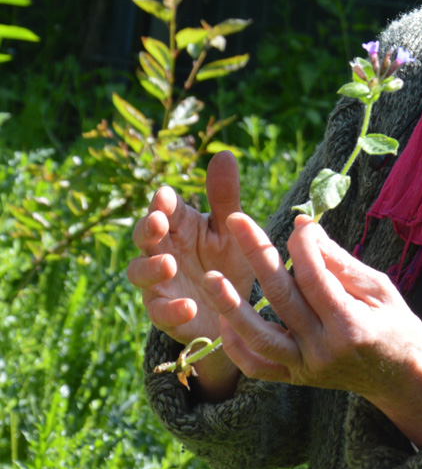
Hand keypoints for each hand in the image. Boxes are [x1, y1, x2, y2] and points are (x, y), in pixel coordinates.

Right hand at [127, 151, 253, 397]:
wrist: (233, 311)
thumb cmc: (227, 261)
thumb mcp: (231, 229)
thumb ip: (225, 196)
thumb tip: (225, 153)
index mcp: (180, 227)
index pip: (165, 209)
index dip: (162, 203)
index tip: (165, 195)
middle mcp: (163, 252)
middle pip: (145, 238)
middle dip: (147, 229)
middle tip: (157, 222)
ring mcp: (160, 284)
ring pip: (140, 274)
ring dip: (151, 268)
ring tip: (168, 264)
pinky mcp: (167, 315)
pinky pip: (161, 313)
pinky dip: (172, 309)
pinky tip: (189, 305)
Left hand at [207, 215, 421, 446]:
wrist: (401, 379)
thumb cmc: (396, 325)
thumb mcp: (380, 289)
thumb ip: (340, 262)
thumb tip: (304, 227)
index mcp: (350, 325)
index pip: (314, 277)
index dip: (303, 244)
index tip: (301, 224)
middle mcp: (323, 349)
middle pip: (281, 297)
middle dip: (258, 254)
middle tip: (237, 220)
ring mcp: (306, 367)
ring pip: (259, 336)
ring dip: (231, 306)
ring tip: (210, 278)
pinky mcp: (295, 378)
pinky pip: (257, 366)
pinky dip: (237, 345)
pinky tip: (224, 319)